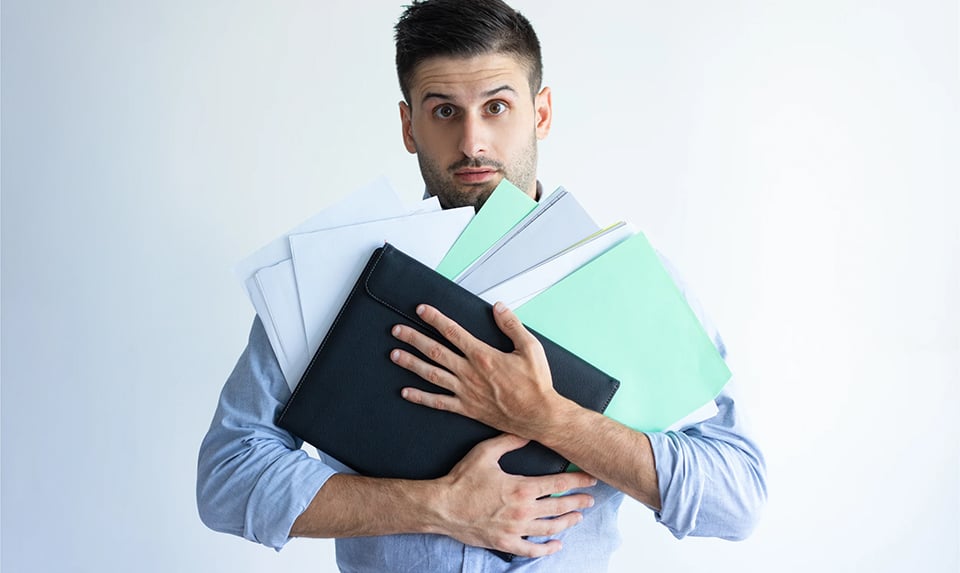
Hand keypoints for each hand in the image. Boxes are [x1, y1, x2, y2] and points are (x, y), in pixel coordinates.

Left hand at [390, 302, 561, 437]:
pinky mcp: (466, 407)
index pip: (452, 331)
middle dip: (413, 338)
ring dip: (411, 363)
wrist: (538, 415)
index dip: (434, 319)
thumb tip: (498, 308)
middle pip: (434, 351)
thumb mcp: (530, 348)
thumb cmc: (536, 384)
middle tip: (397, 330)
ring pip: (431, 374)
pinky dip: (420, 397)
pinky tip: (406, 392)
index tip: (421, 310)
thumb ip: (512, 325)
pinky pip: (438, 402)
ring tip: (394, 354)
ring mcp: (465, 391)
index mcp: (483, 356)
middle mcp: (469, 373)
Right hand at [429, 433, 595, 556]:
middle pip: (560, 507)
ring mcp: (515, 530)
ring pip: (550, 528)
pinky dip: (547, 549)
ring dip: (567, 523)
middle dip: (578, 502)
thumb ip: (509, 441)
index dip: (577, 481)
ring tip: (577, 517)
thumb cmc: (461, 480)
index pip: (558, 485)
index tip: (589, 479)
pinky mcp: (505, 543)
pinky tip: (556, 544)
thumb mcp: (485, 453)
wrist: (442, 506)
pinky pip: (532, 550)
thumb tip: (527, 432)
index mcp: (521, 488)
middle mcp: (522, 511)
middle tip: (589, 499)